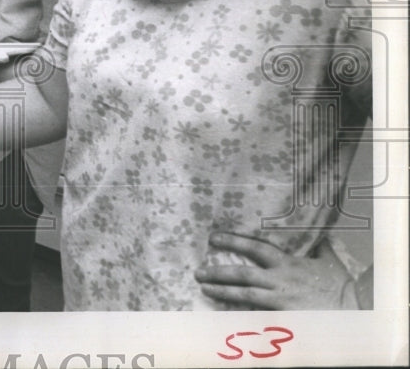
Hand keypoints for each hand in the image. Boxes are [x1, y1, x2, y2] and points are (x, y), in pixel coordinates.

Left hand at [195, 231, 356, 308]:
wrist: (355, 308)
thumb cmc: (341, 285)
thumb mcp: (328, 261)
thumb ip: (319, 247)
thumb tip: (321, 235)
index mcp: (287, 263)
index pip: (255, 248)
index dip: (233, 241)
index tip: (214, 238)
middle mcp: (280, 280)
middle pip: (242, 274)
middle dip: (218, 272)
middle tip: (198, 271)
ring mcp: (280, 300)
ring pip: (245, 295)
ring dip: (223, 292)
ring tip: (205, 289)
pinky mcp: (284, 317)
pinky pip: (257, 315)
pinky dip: (241, 314)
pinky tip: (224, 313)